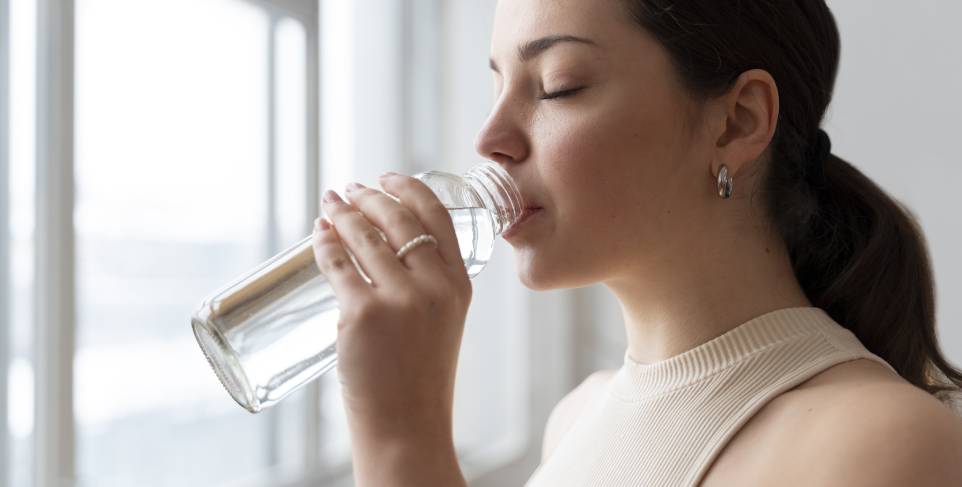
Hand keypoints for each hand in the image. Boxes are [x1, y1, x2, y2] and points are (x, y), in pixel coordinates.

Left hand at [311, 172, 471, 442]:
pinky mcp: (363, 315)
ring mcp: (399, 299)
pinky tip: (318, 234)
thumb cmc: (420, 379)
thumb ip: (427, 287)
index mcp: (459, 284)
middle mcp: (434, 286)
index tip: (388, 178)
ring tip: (329, 205)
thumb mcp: (442, 323)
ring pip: (364, 237)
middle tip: (350, 190)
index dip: (409, 189)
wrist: (408, 426)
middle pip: (398, 219)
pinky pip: (337, 265)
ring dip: (342, 214)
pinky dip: (323, 243)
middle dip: (369, 197)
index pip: (437, 217)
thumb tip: (380, 249)